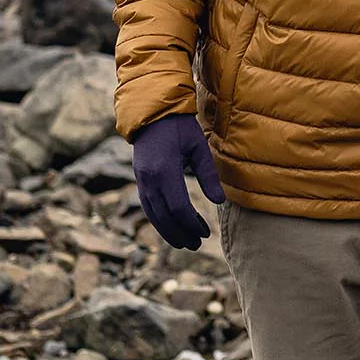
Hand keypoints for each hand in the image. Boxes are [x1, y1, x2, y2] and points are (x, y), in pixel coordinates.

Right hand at [131, 113, 224, 249]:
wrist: (152, 114)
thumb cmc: (179, 127)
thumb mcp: (198, 146)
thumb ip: (208, 175)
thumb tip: (219, 201)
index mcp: (165, 170)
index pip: (178, 207)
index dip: (192, 223)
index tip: (205, 233)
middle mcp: (149, 180)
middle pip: (164, 217)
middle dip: (181, 234)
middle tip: (197, 244)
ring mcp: (141, 181)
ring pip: (153, 215)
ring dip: (169, 232)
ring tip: (185, 243)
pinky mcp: (140, 181)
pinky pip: (148, 207)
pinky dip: (160, 221)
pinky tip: (172, 227)